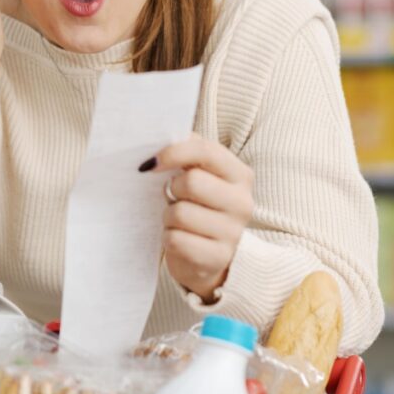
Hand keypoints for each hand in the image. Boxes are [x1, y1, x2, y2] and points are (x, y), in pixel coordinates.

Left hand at [143, 133, 254, 302]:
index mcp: (239, 174)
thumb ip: (187, 152)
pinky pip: (176, 240)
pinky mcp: (218, 258)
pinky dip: (169, 239)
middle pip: (191, 182)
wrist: (208, 257)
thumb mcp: (198, 176)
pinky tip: (181, 239)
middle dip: (171, 190)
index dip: (173, 153)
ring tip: (178, 221)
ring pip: (180, 213)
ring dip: (168, 217)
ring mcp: (233, 233)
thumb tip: (161, 135)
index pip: (205, 151)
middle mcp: (243, 202)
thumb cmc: (198, 207)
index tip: (150, 163)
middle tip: (173, 198)